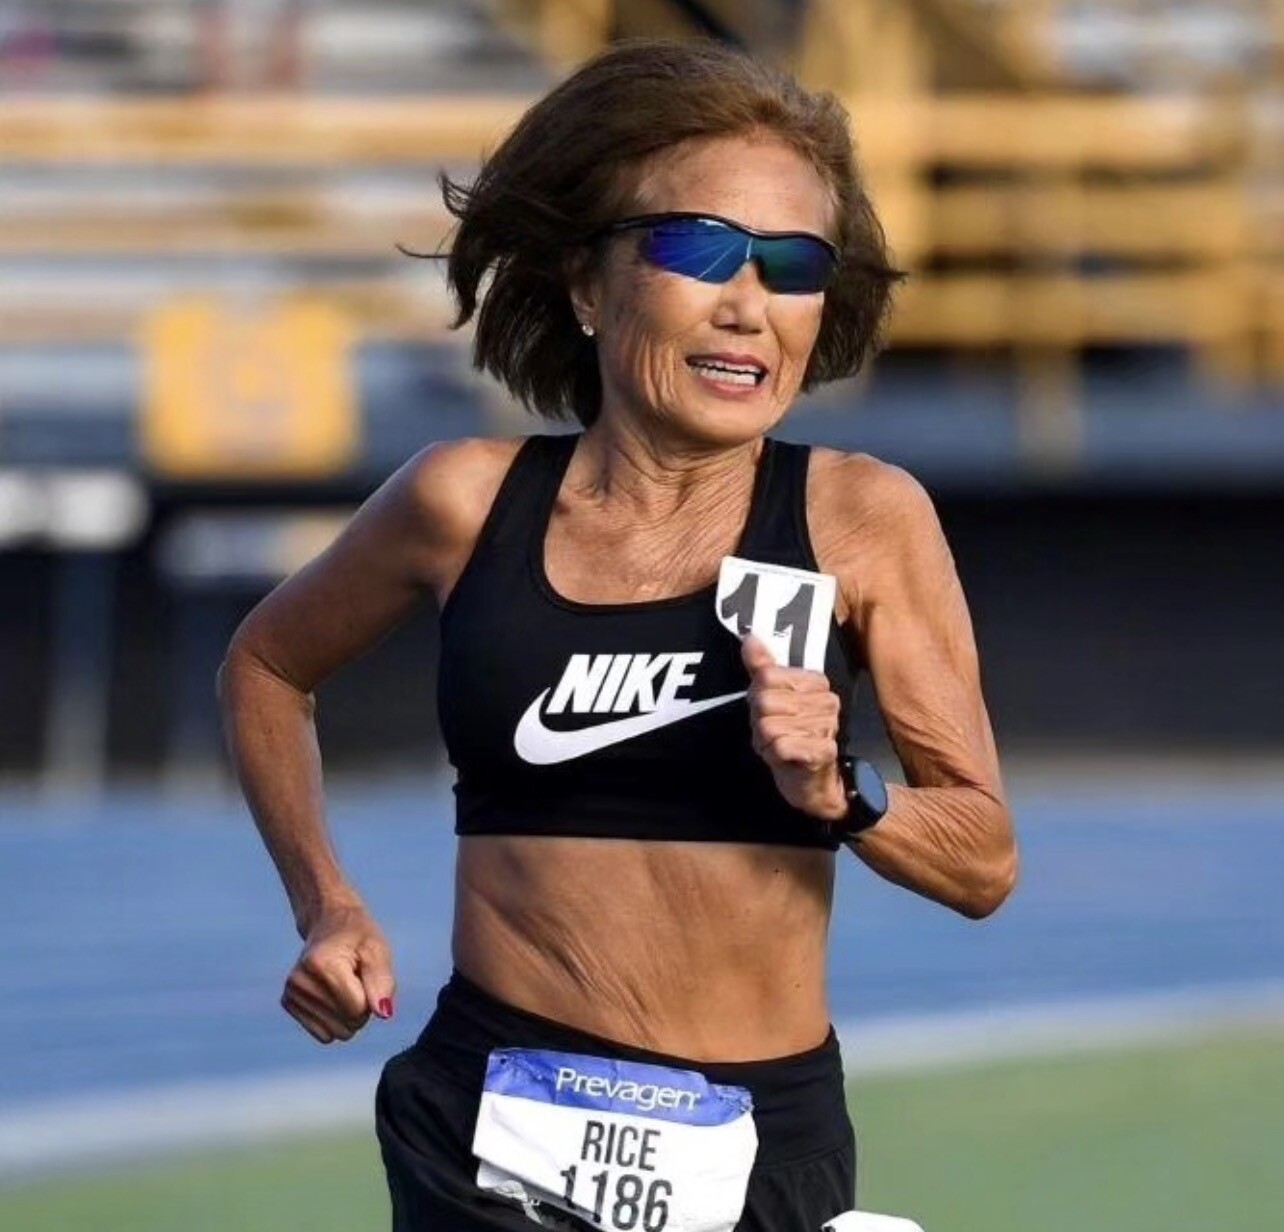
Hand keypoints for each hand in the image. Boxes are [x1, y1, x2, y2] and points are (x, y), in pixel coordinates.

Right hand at [282, 900, 396, 1043]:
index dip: (371, 997)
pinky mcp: (288, 1003)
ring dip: (347, 1016)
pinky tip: (331, 995)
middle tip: (355, 979)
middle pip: (347, 1026)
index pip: (358, 1009)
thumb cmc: (358, 937)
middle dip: (360, 1009)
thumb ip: (382, 982)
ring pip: (335, 1034)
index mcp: (322, 964)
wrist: (329, 923)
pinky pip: (323, 1035)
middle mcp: (300, 980)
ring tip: (343, 986)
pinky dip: (333, 1021)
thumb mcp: (377, 951)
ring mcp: (290, 993)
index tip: (364, 974)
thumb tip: (383, 1014)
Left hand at [741, 634, 845, 821]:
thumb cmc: (790, 738)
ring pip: (769, 725)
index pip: (766, 676)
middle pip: (765, 700)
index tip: (769, 711)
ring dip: (766, 741)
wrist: (811, 781)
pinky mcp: (822, 750)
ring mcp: (827, 725)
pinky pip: (780, 746)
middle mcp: (826, 700)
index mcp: (815, 681)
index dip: (758, 697)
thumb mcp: (772, 700)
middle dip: (761, 721)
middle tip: (774, 732)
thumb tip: (750, 638)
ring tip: (781, 745)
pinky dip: (774, 755)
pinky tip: (786, 758)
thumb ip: (762, 668)